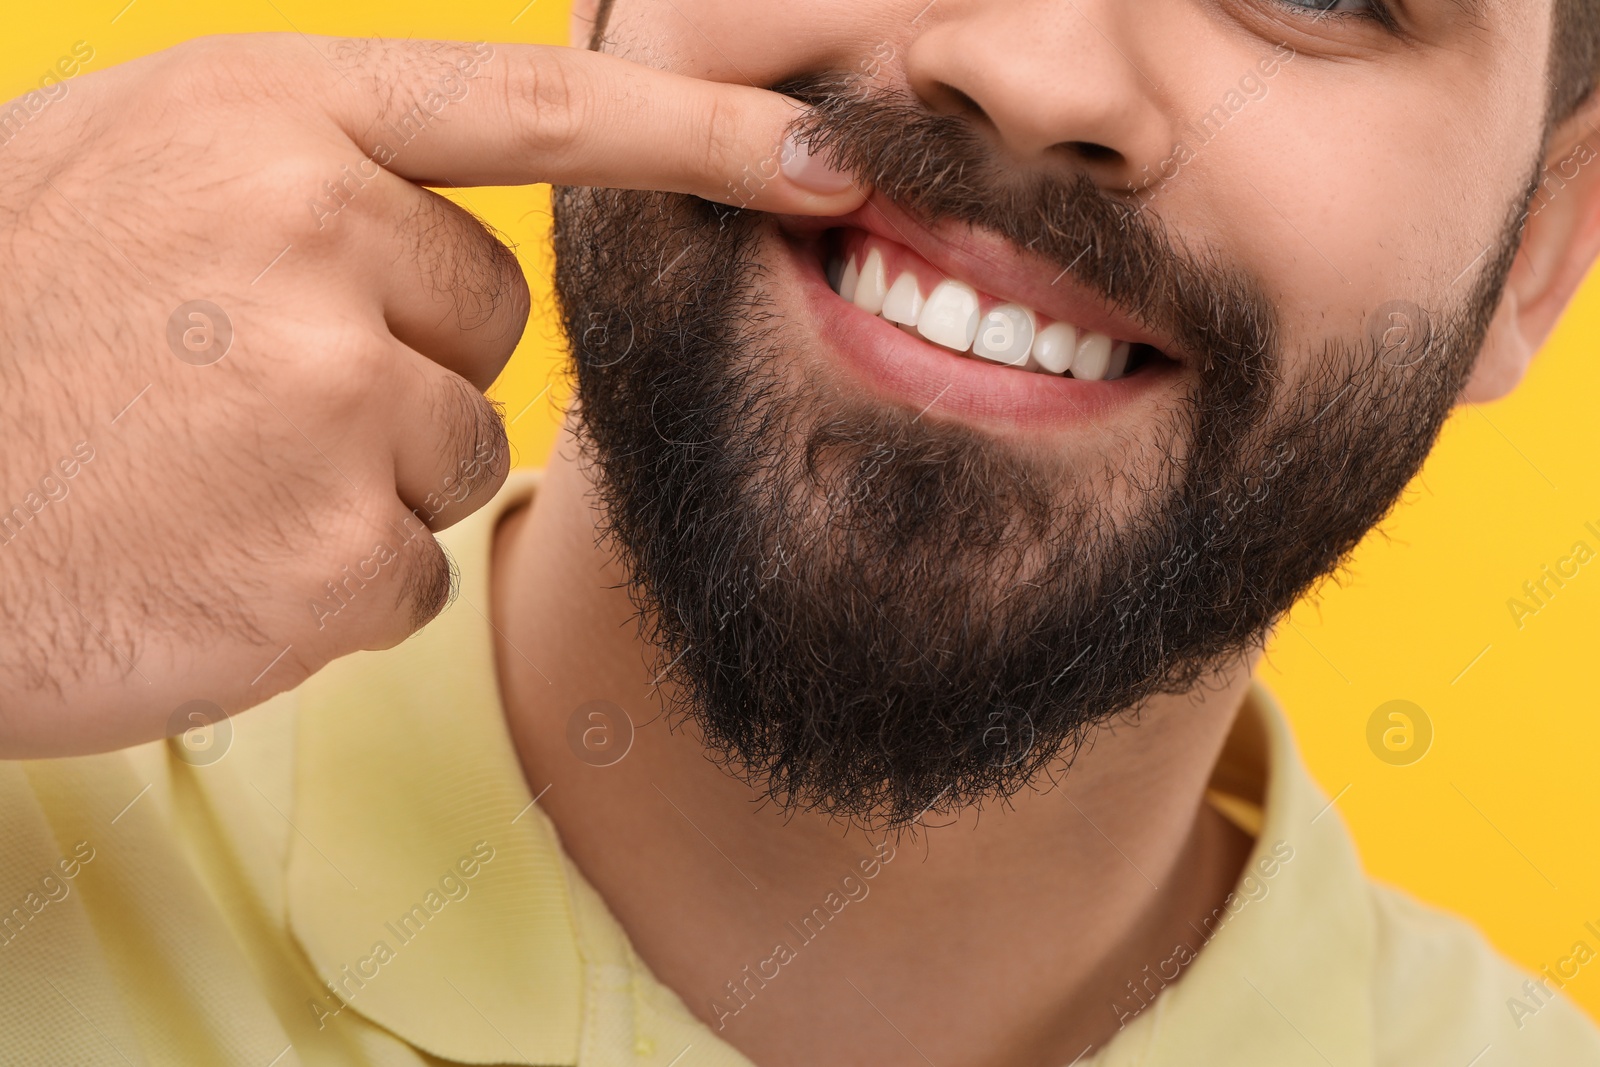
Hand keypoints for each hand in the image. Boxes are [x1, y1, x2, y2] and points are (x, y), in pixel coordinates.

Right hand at [0, 34, 862, 756]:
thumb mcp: (117, 175)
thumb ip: (294, 172)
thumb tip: (436, 223)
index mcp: (262, 115)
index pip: (540, 107)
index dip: (701, 127)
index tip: (827, 152)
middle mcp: (314, 234)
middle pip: (489, 322)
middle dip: (402, 366)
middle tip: (240, 397)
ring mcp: (331, 396)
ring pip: (459, 453)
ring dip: (361, 482)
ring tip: (204, 480)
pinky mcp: (339, 551)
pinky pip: (413, 566)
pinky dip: (332, 582)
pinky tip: (211, 558)